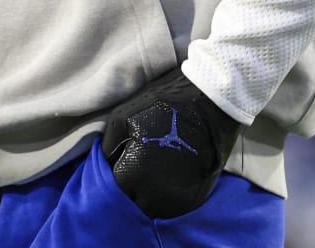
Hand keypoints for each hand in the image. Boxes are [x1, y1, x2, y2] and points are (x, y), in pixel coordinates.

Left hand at [100, 70, 240, 218]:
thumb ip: (108, 147)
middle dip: (130, 194)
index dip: (114, 181)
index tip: (119, 170)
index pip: (114, 193)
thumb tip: (104, 167)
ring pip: (155, 214)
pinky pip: (176, 210)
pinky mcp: (197, 198)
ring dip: (149, 201)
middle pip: (134, 207)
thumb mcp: (122, 117)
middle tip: (134, 175)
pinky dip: (169, 201)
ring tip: (150, 179)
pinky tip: (168, 181)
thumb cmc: (162, 104)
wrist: (210, 101)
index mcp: (133, 174)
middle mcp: (156, 194)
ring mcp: (179, 199)